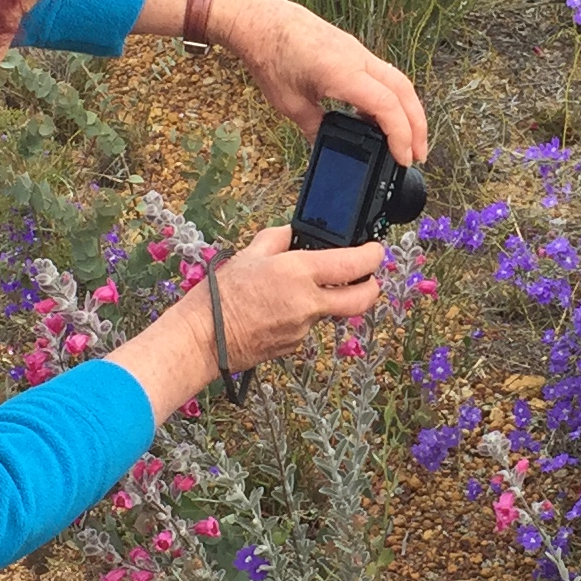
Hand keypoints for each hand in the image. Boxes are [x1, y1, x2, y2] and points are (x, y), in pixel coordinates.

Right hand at [104, 228, 386, 414]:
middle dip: (372, 287)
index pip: (355, 264)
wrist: (205, 337)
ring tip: (295, 292)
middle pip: (362, 299)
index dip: (373, 255)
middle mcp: (309, 302)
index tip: (375, 250)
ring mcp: (304, 328)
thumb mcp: (250, 254)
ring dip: (325, 301)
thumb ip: (278, 239)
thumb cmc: (222, 294)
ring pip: (330, 312)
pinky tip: (276, 312)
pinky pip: (307, 327)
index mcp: (300, 272)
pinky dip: (300, 317)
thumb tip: (293, 233)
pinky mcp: (294, 346)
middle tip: (368, 278)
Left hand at [214, 0, 428, 166]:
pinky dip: (391, 97)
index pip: (387, 106)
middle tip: (418, 154)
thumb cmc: (270, 54)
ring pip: (398, 81)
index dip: (401, 135)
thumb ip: (313, 128)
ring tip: (406, 139)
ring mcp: (358, 52)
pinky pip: (382, 74)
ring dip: (408, 110)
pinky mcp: (352, 50)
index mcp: (343, 73)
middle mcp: (358, 59)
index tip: (403, 158)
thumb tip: (327, 146)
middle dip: (417, 125)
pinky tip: (380, 116)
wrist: (261, 19)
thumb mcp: (289, 103)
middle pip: (404, 92)